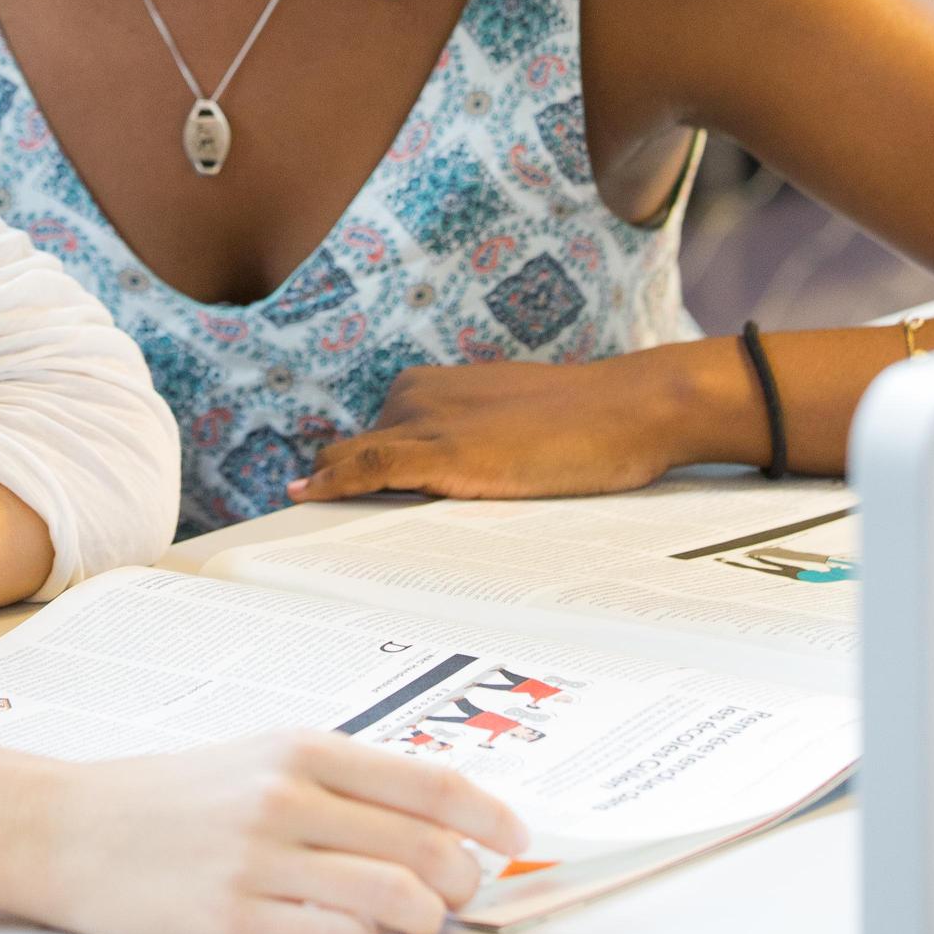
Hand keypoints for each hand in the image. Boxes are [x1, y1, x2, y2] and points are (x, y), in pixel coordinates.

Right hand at [0, 730, 526, 933]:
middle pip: (425, 846)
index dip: (489, 816)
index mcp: (300, 748)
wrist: (71, 828)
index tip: (517, 840)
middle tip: (459, 895)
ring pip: (394, 899)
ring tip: (412, 925)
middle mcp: (287, 796)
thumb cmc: (173, 797)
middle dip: (462, 881)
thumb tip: (435, 823)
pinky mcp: (234, 920)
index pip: (429, 782)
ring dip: (422, 922)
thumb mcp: (257, 758)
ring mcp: (261, 860)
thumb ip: (338, 784)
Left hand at [287, 350, 701, 504]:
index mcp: (424, 389)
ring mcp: (425, 421)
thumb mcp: (504, 427)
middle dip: (339, 494)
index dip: (346, 482)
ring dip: (334, 498)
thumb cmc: (580, 424)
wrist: (628, 407)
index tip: (322, 514)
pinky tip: (306, 499)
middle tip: (317, 544)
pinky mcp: (443, 451)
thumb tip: (432, 491)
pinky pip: (369, 467)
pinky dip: (334, 484)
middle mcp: (413, 397)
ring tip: (313, 541)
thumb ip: (462, 447)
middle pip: (355, 457)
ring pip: (353, 464)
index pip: (367, 444)